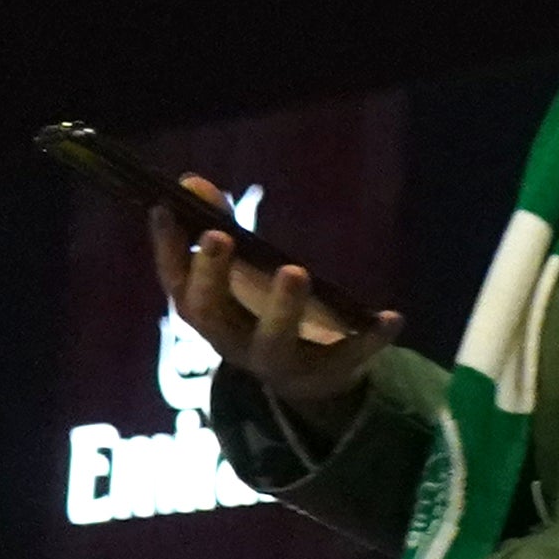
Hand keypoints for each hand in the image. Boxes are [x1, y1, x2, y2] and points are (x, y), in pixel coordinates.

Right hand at [156, 209, 394, 424]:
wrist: (307, 376)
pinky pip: (350, 356)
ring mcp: (279, 361)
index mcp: (207, 314)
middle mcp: (232, 341)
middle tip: (220, 236)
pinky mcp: (327, 371)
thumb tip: (191, 182)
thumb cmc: (260, 309)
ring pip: (274, 339)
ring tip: (295, 269)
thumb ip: (218, 228)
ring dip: (282, 306)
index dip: (167, 249)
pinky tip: (393, 316)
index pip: (176, 283)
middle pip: (211, 314)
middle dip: (214, 275)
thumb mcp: (240, 273)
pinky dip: (371, 337)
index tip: (165, 210)